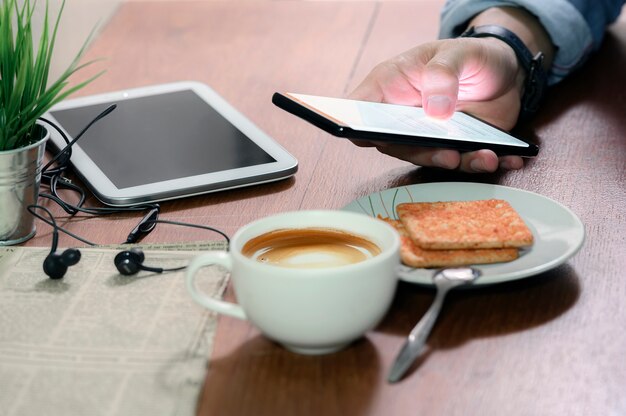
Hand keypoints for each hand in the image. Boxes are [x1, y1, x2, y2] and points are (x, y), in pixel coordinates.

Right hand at [349, 36, 525, 171]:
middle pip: (394, 144)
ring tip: (483, 157)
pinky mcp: (454, 148)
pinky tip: (503, 158)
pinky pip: (462, 162)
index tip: (369, 136)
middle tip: (447, 155)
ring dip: (455, 162)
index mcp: (391, 87)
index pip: (360, 112)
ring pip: (428, 158)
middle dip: (420, 153)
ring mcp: (427, 136)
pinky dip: (482, 163)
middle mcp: (403, 117)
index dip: (357, 128)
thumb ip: (443, 72)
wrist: (505, 70)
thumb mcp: (459, 51)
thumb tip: (435, 108)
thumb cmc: (470, 56)